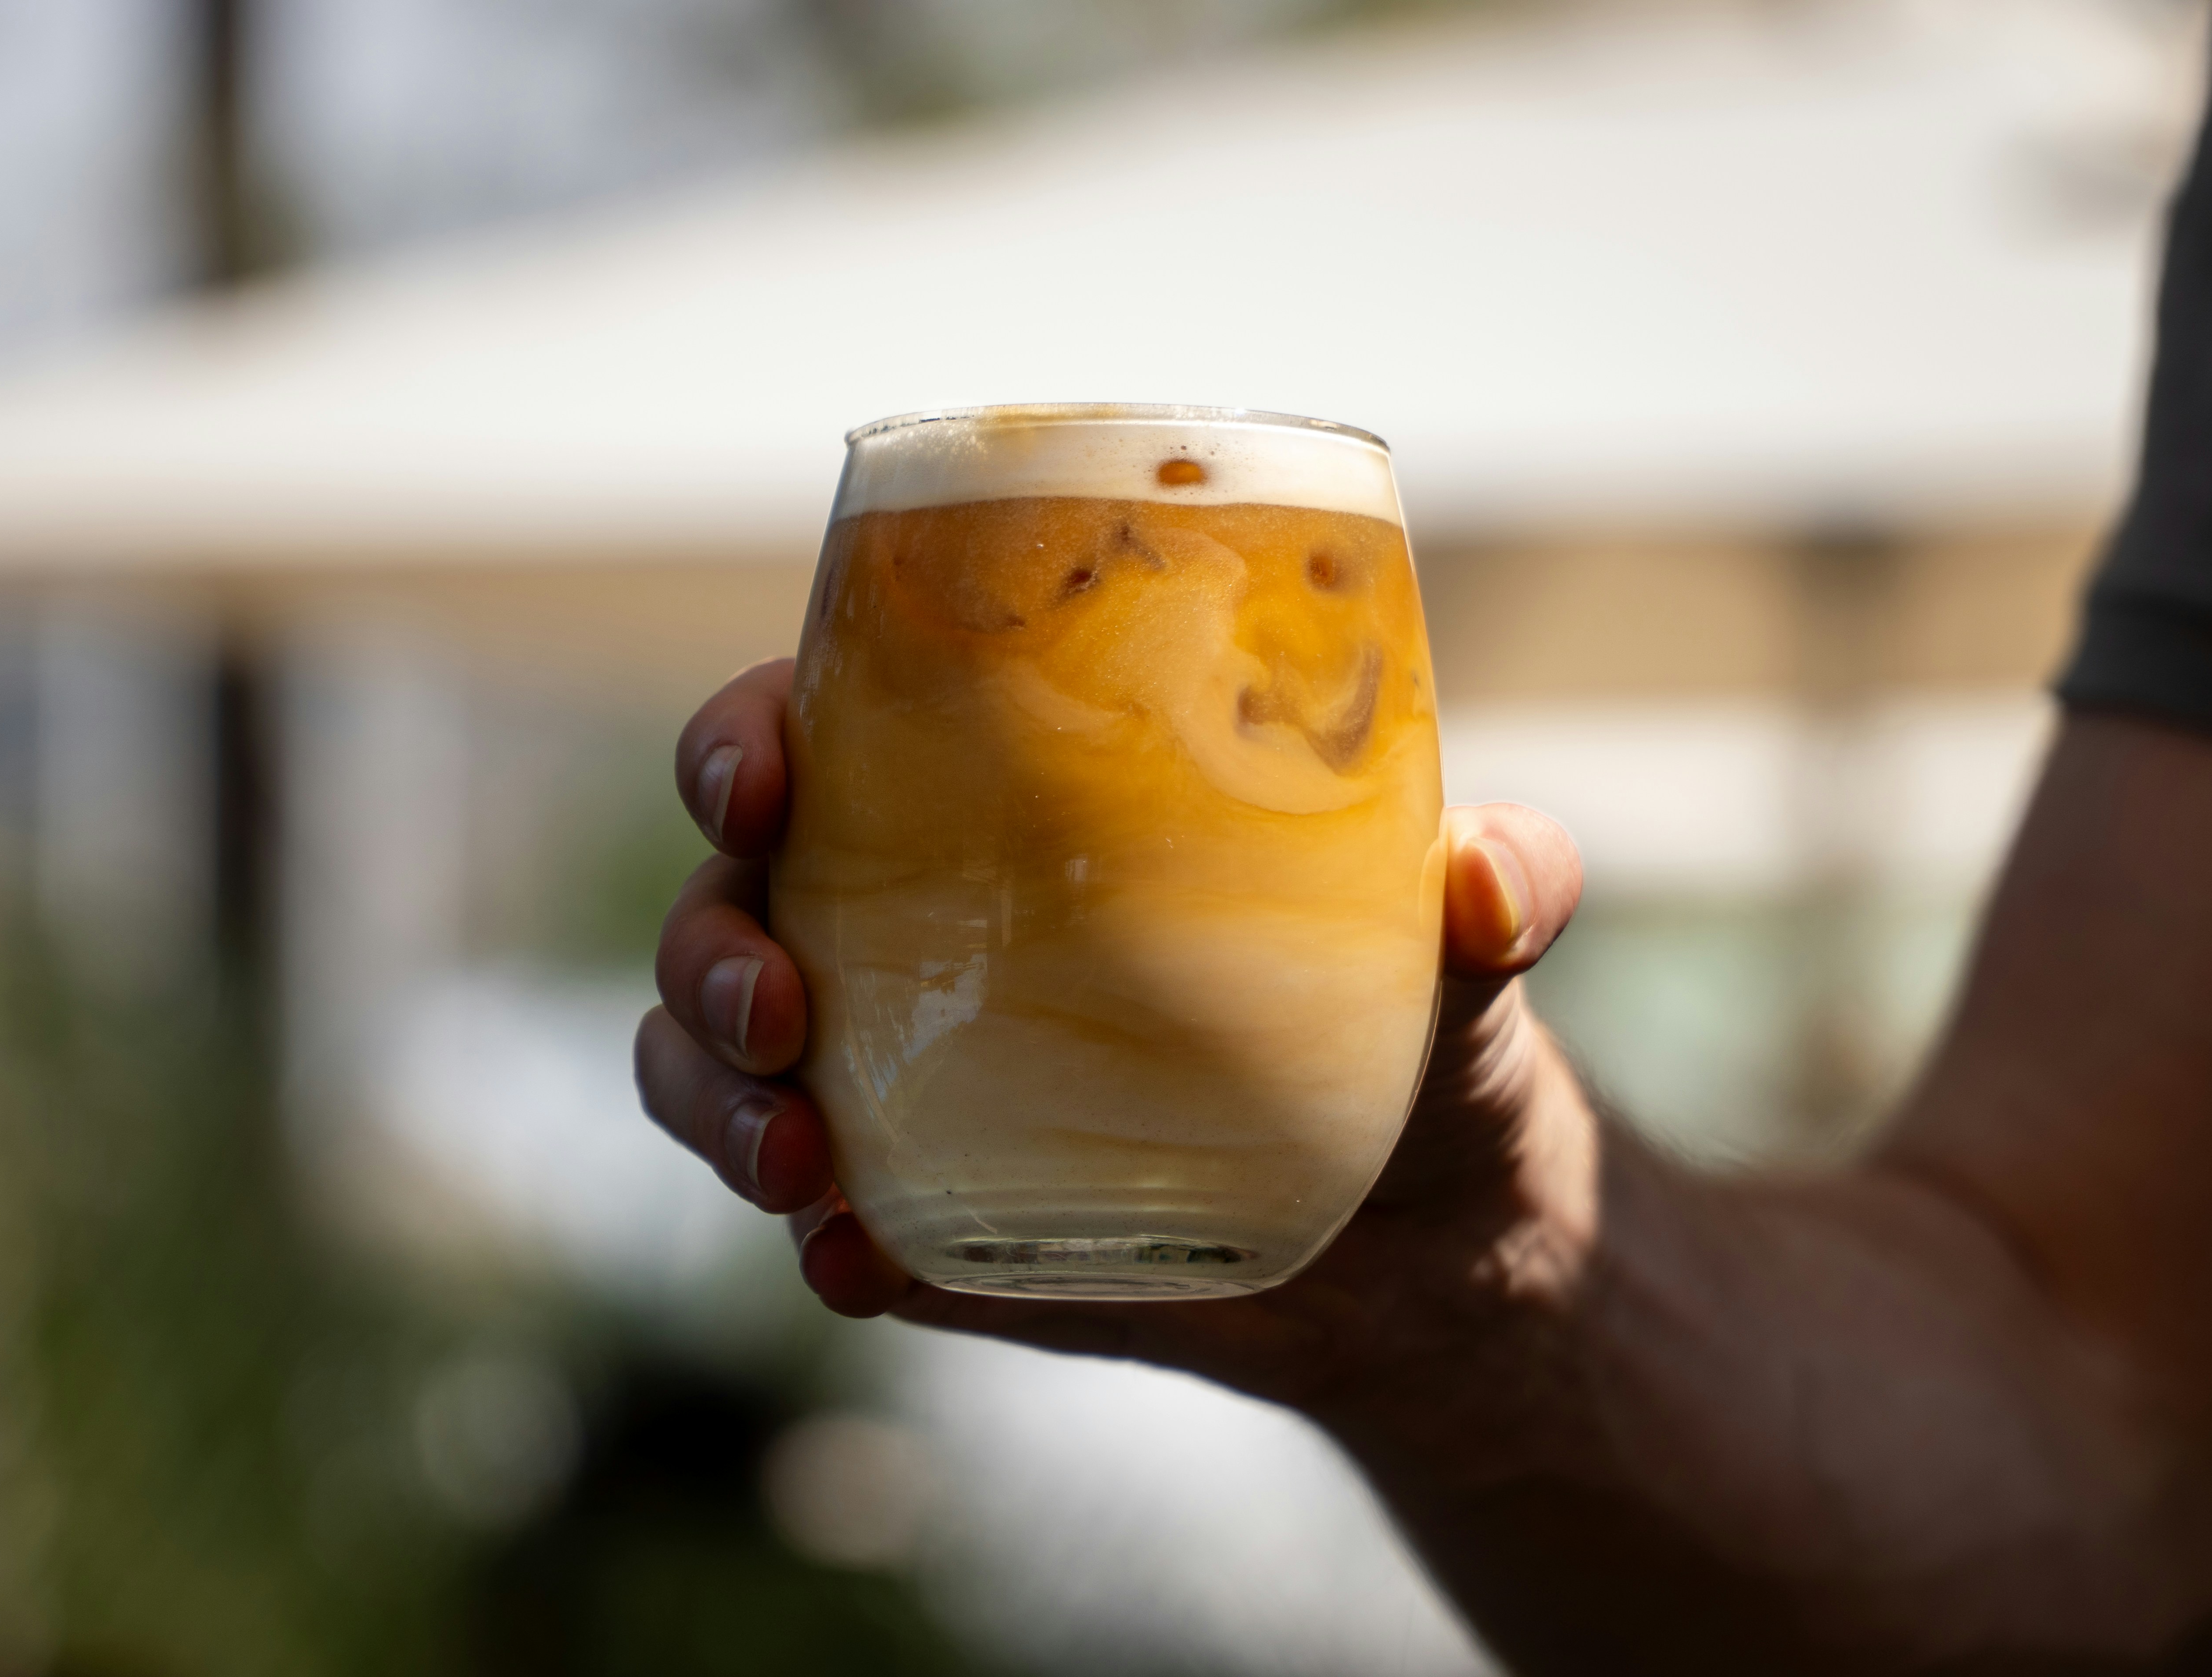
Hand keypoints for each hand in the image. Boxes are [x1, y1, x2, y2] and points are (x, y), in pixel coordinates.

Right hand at [634, 657, 1591, 1413]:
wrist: (1430, 1247)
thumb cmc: (1424, 1032)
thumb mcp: (1464, 949)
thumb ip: (1503, 884)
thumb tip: (1494, 882)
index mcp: (998, 805)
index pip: (820, 730)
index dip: (746, 740)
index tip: (762, 782)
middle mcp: (917, 922)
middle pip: (728, 902)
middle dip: (708, 951)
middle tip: (780, 1013)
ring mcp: (902, 1073)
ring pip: (717, 1061)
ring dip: (713, 1104)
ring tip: (795, 1168)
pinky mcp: (924, 1211)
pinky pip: (810, 1216)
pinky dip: (811, 1240)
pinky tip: (850, 1264)